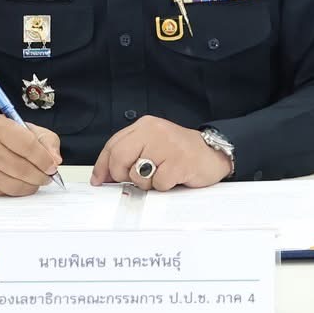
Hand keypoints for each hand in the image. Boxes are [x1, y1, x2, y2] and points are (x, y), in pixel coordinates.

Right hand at [0, 116, 61, 196]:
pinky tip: (19, 183)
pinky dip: (16, 191)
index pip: (27, 145)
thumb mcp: (20, 127)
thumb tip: (56, 160)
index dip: (44, 159)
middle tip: (47, 177)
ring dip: (31, 186)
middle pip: (22, 169)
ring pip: (14, 185)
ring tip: (36, 181)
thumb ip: (44, 139)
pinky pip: (3, 193)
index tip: (52, 166)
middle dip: (40, 176)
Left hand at [91, 117, 230, 191]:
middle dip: (122, 175)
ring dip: (148, 183)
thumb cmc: (180, 153)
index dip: (102, 165)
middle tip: (137, 179)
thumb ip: (129, 155)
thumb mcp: (152, 145)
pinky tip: (174, 177)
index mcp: (145, 126)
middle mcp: (154, 131)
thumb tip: (103, 176)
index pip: (113, 145)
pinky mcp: (179, 162)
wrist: (213, 154)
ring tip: (162, 174)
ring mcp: (168, 145)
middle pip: (119, 158)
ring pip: (137, 174)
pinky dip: (164, 186)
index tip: (99, 180)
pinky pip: (158, 184)